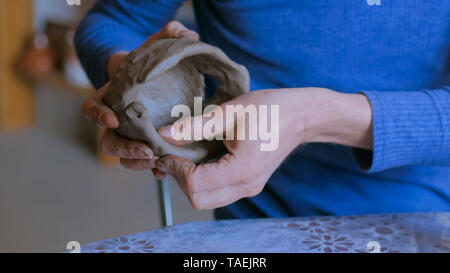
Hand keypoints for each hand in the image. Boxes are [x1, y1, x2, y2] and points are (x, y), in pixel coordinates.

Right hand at [81, 21, 198, 178]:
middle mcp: (117, 121)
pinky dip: (153, 169)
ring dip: (139, 162)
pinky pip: (145, 162)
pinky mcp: (149, 144)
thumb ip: (166, 35)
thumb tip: (179, 30)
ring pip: (125, 156)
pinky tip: (165, 171)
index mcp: (111, 98)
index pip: (92, 109)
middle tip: (147, 150)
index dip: (98, 115)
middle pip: (109, 142)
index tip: (112, 119)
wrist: (158, 82)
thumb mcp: (156, 46)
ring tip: (158, 163)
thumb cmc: (150, 63)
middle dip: (125, 149)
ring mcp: (132, 136)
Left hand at [155, 88, 372, 209]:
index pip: (195, 184)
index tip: (167, 151)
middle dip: (179, 180)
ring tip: (182, 157)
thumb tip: (164, 134)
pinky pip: (217, 192)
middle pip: (198, 200)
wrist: (300, 116)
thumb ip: (194, 126)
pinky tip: (197, 160)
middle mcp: (246, 186)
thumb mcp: (229, 113)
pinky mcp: (248, 184)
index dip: (175, 169)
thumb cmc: (269, 109)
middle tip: (172, 157)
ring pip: (206, 199)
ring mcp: (248, 188)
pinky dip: (201, 181)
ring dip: (189, 182)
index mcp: (241, 170)